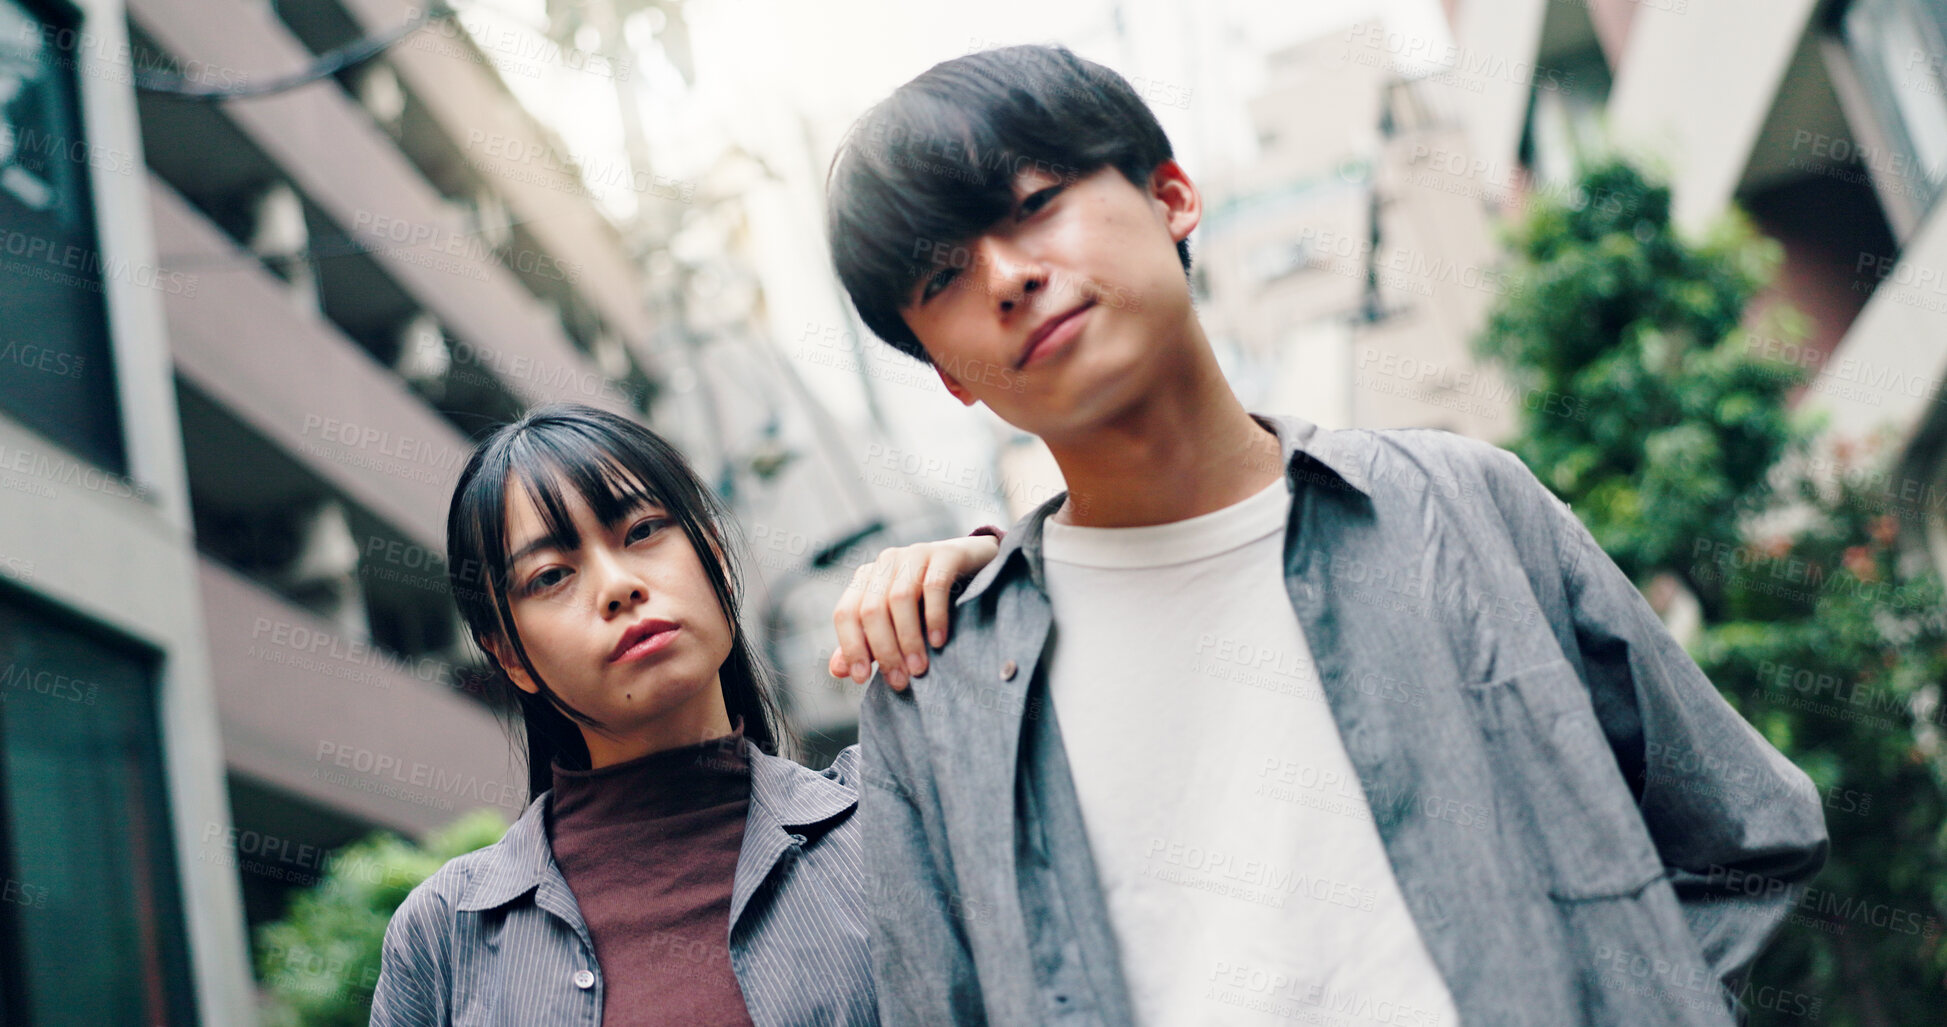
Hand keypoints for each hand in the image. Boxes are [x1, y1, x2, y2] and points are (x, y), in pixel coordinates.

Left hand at [829, 534, 1002, 689]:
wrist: (975, 566)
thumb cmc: (928, 602)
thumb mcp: (896, 624)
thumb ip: (867, 645)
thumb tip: (836, 670)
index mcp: (867, 579)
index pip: (845, 613)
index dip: (851, 647)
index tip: (863, 679)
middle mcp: (886, 563)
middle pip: (872, 610)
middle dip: (884, 650)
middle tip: (900, 680)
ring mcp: (915, 554)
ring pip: (900, 598)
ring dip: (908, 638)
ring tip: (918, 668)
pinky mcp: (945, 553)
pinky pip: (934, 585)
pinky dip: (934, 617)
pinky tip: (938, 642)